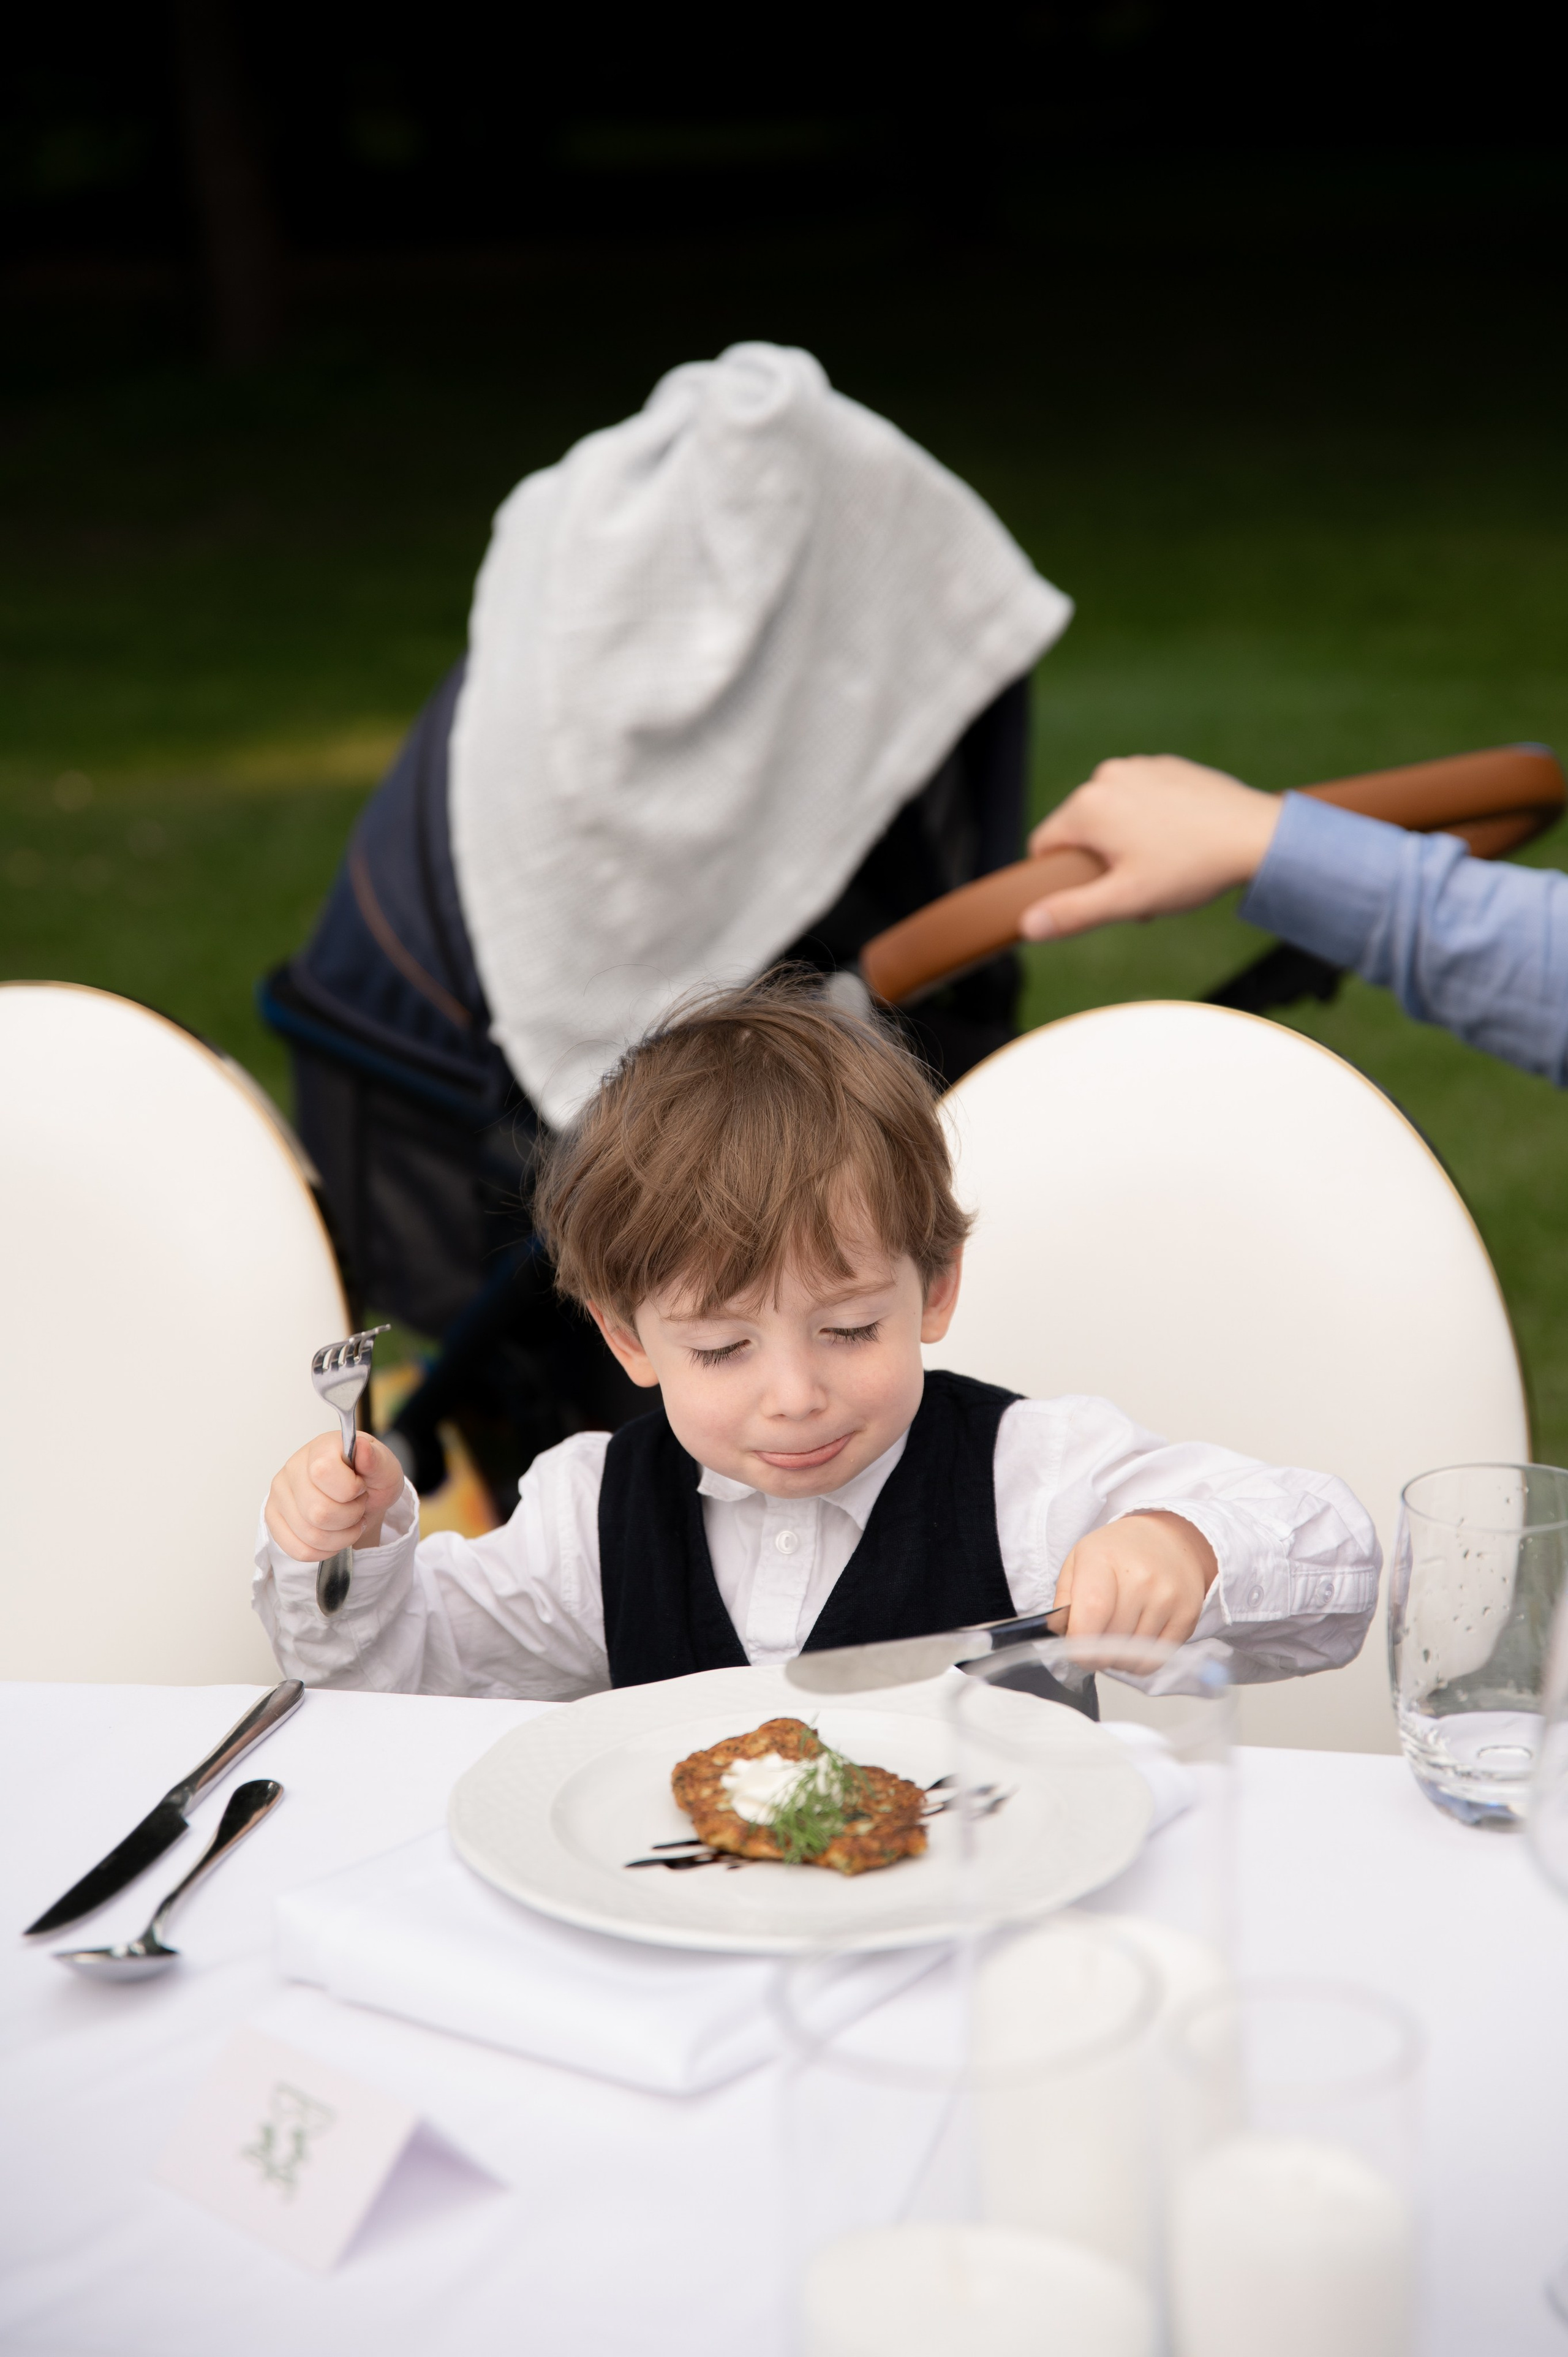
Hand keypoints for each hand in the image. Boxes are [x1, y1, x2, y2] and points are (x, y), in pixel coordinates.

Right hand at [265, 1430, 405, 1561]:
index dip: (350, 1489)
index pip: (323, 1472)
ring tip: (349, 1521)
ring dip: (341, 1537)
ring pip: (311, 1535)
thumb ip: (377, 1459)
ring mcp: (280, 1494)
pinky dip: (325, 1551)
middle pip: (319, 1512)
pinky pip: (299, 1550)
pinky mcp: (274, 1518)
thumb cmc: (370, 1480)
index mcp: (321, 1447)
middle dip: (350, 1517)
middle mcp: (293, 1467)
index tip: (360, 1487)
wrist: (359, 1497)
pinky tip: (335, 1536)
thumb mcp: (386, 1469)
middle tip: (357, 1506)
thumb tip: (362, 1448)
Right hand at [1020, 755, 1282, 940]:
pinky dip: (1151, 822)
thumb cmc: (1191, 868)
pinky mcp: (1168, 766)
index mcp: (1087, 806)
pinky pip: (1141, 799)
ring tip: (1165, 865)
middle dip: (1101, 862)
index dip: (1064, 879)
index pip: (1044, 846)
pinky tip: (1181, 842)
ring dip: (1126, 843)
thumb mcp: (1126, 900)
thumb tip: (1026, 925)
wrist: (1259, 835)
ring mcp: (1139, 766)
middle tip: (1141, 886)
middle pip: (1080, 831)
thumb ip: (1071, 913)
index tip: (1101, 894)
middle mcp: (1106, 776)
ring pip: (1111, 815)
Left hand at [1051, 1511, 1217, 1644]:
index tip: (1074, 1651)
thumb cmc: (1117, 1553)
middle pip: (1111, 1639)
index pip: (1092, 1611)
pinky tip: (1134, 1640)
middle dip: (1095, 1653)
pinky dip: (1139, 1661)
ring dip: (1117, 1658)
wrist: (1169, 1539)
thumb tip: (1060, 1633)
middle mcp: (1140, 1577)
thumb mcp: (1079, 1560)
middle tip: (1093, 1643)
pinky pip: (1155, 1659)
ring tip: (1115, 1637)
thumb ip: (1064, 1599)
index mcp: (1103, 1558)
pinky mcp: (1187, 1615)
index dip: (1079, 1642)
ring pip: (1132, 1655)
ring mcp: (1167, 1596)